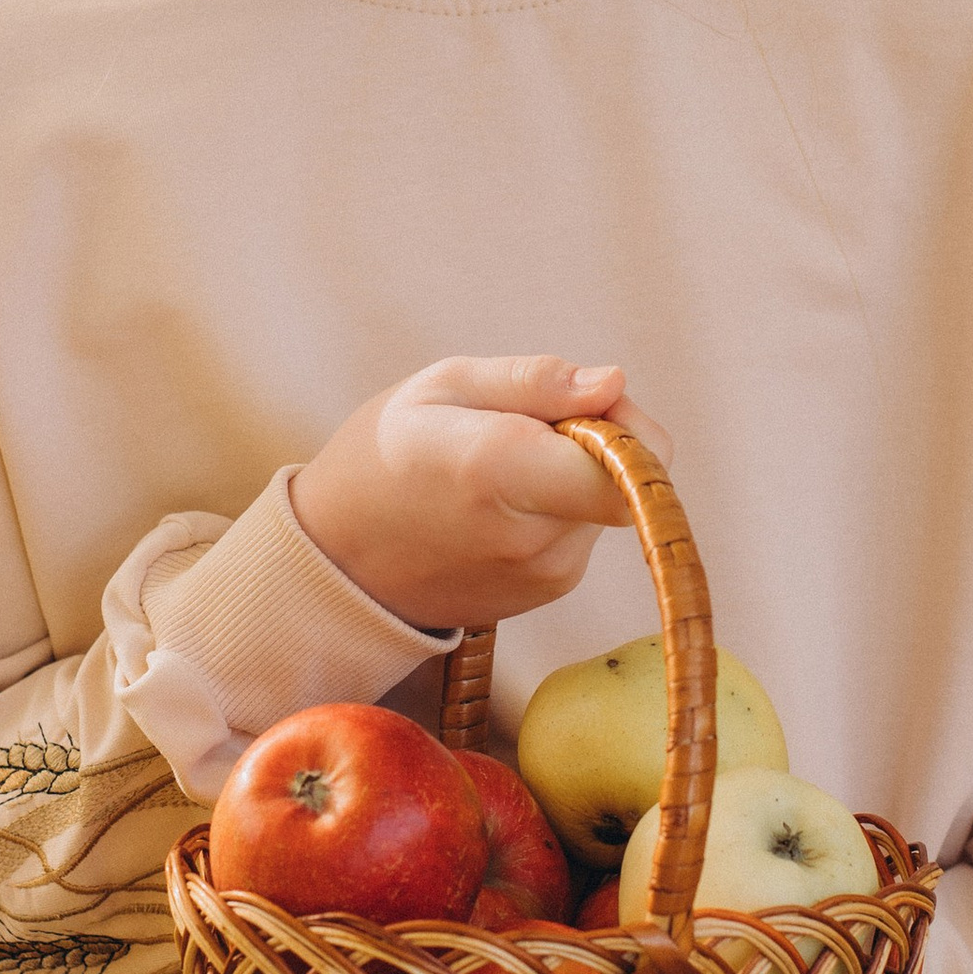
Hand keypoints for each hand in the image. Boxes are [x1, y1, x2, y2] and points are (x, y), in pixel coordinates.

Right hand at [290, 355, 672, 634]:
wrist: (337, 559)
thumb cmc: (384, 454)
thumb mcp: (443, 386)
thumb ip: (535, 381)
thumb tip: (614, 383)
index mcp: (501, 470)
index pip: (635, 464)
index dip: (629, 424)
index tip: (582, 403)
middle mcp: (531, 535)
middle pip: (625, 479)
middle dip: (597, 440)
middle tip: (527, 428)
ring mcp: (544, 574)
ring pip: (606, 505)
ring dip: (574, 476)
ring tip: (499, 470)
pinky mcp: (547, 592)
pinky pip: (582, 533)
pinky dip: (557, 509)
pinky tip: (497, 506)